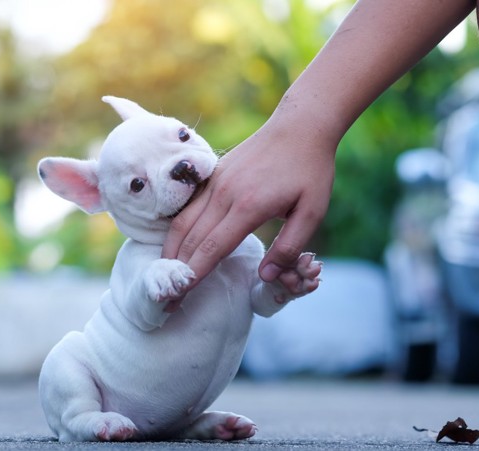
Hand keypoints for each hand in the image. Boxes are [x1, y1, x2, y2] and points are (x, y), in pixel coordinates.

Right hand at [161, 118, 334, 288]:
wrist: (300, 126)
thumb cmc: (311, 170)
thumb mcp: (313, 212)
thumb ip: (289, 247)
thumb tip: (265, 276)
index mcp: (248, 207)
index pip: (212, 249)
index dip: (194, 275)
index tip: (179, 296)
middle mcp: (225, 194)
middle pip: (191, 238)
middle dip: (178, 269)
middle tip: (166, 296)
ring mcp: (216, 182)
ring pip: (184, 221)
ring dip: (172, 249)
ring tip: (165, 274)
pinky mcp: (214, 174)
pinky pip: (189, 206)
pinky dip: (178, 228)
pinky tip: (175, 243)